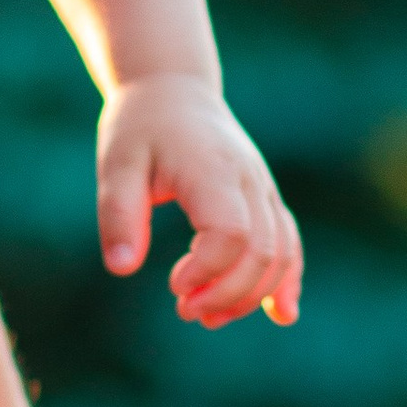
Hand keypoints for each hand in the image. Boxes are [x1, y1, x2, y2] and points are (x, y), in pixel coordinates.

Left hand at [97, 75, 301, 329]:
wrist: (173, 90)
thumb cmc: (140, 128)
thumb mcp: (116, 164)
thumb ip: (118, 215)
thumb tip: (122, 269)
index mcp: (213, 169)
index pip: (230, 234)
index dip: (207, 271)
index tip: (173, 286)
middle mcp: (249, 180)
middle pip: (261, 251)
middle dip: (227, 294)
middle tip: (184, 311)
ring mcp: (264, 189)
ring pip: (280, 253)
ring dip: (250, 295)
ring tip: (208, 317)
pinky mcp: (267, 199)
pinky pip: (289, 242)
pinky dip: (286, 280)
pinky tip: (280, 314)